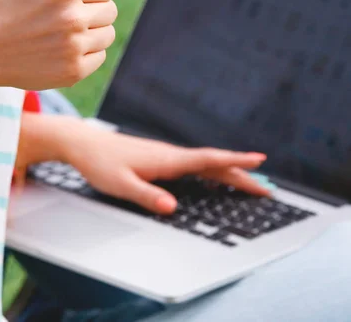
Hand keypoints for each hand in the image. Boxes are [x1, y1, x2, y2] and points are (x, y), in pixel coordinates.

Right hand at [0, 0, 116, 89]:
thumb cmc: (10, 3)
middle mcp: (72, 18)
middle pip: (110, 11)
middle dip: (91, 12)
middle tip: (63, 17)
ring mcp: (74, 47)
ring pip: (109, 34)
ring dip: (91, 34)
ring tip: (63, 33)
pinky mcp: (75, 71)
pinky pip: (100, 57)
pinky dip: (85, 55)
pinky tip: (61, 51)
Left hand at [17, 114, 270, 213]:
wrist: (84, 143)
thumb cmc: (101, 164)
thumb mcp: (120, 184)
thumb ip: (146, 195)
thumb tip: (173, 207)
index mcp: (168, 160)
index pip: (209, 160)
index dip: (235, 162)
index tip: (260, 161)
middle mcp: (173, 156)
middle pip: (215, 164)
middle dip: (242, 174)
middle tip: (266, 187)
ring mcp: (169, 156)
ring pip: (208, 164)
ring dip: (231, 173)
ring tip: (252, 183)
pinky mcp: (163, 160)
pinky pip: (197, 166)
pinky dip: (215, 171)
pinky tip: (217, 178)